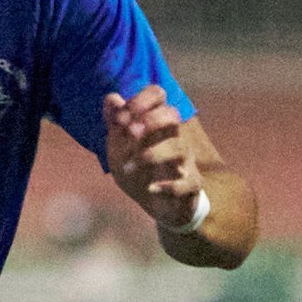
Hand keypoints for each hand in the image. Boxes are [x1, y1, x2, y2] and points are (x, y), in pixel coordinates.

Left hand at [104, 85, 201, 230]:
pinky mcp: (190, 186)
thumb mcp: (120, 148)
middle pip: (172, 114)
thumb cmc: (139, 171)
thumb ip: (116, 124)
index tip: (120, 119)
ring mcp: (184, 162)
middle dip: (150, 120)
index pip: (158, 95)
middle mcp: (174, 138)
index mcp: (156, 125)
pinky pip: (189, 183)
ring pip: (179, 147)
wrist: (156, 206)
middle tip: (129, 133)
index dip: (140, 100)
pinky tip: (151, 189)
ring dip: (150, 155)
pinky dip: (170, 186)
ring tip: (128, 168)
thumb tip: (111, 97)